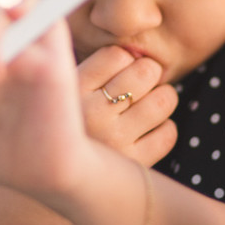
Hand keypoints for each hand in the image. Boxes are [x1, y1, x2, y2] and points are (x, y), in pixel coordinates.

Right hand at [77, 47, 177, 166]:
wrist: (56, 175)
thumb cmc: (68, 121)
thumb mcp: (65, 88)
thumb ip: (92, 66)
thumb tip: (134, 50)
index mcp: (72, 90)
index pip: (117, 54)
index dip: (125, 59)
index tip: (120, 71)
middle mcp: (91, 114)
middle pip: (145, 71)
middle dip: (149, 73)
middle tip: (142, 84)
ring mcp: (114, 140)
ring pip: (162, 100)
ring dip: (162, 98)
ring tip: (148, 105)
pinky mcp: (133, 163)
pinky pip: (168, 134)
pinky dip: (165, 128)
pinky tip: (149, 130)